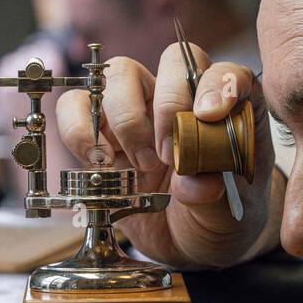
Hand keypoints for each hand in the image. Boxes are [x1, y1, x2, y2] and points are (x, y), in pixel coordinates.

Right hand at [55, 44, 273, 267]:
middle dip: (168, 104)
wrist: (186, 241)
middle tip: (168, 155)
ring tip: (140, 165)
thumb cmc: (216, 216)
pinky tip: (100, 162)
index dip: (217, 85)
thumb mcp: (226, 215)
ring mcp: (139, 108)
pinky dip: (79, 128)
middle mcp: (182, 98)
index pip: (225, 73)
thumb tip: (195, 183)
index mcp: (227, 110)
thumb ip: (213, 195)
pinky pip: (75, 104)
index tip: (208, 117)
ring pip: (120, 73)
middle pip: (172, 60)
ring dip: (126, 118)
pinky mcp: (100, 129)